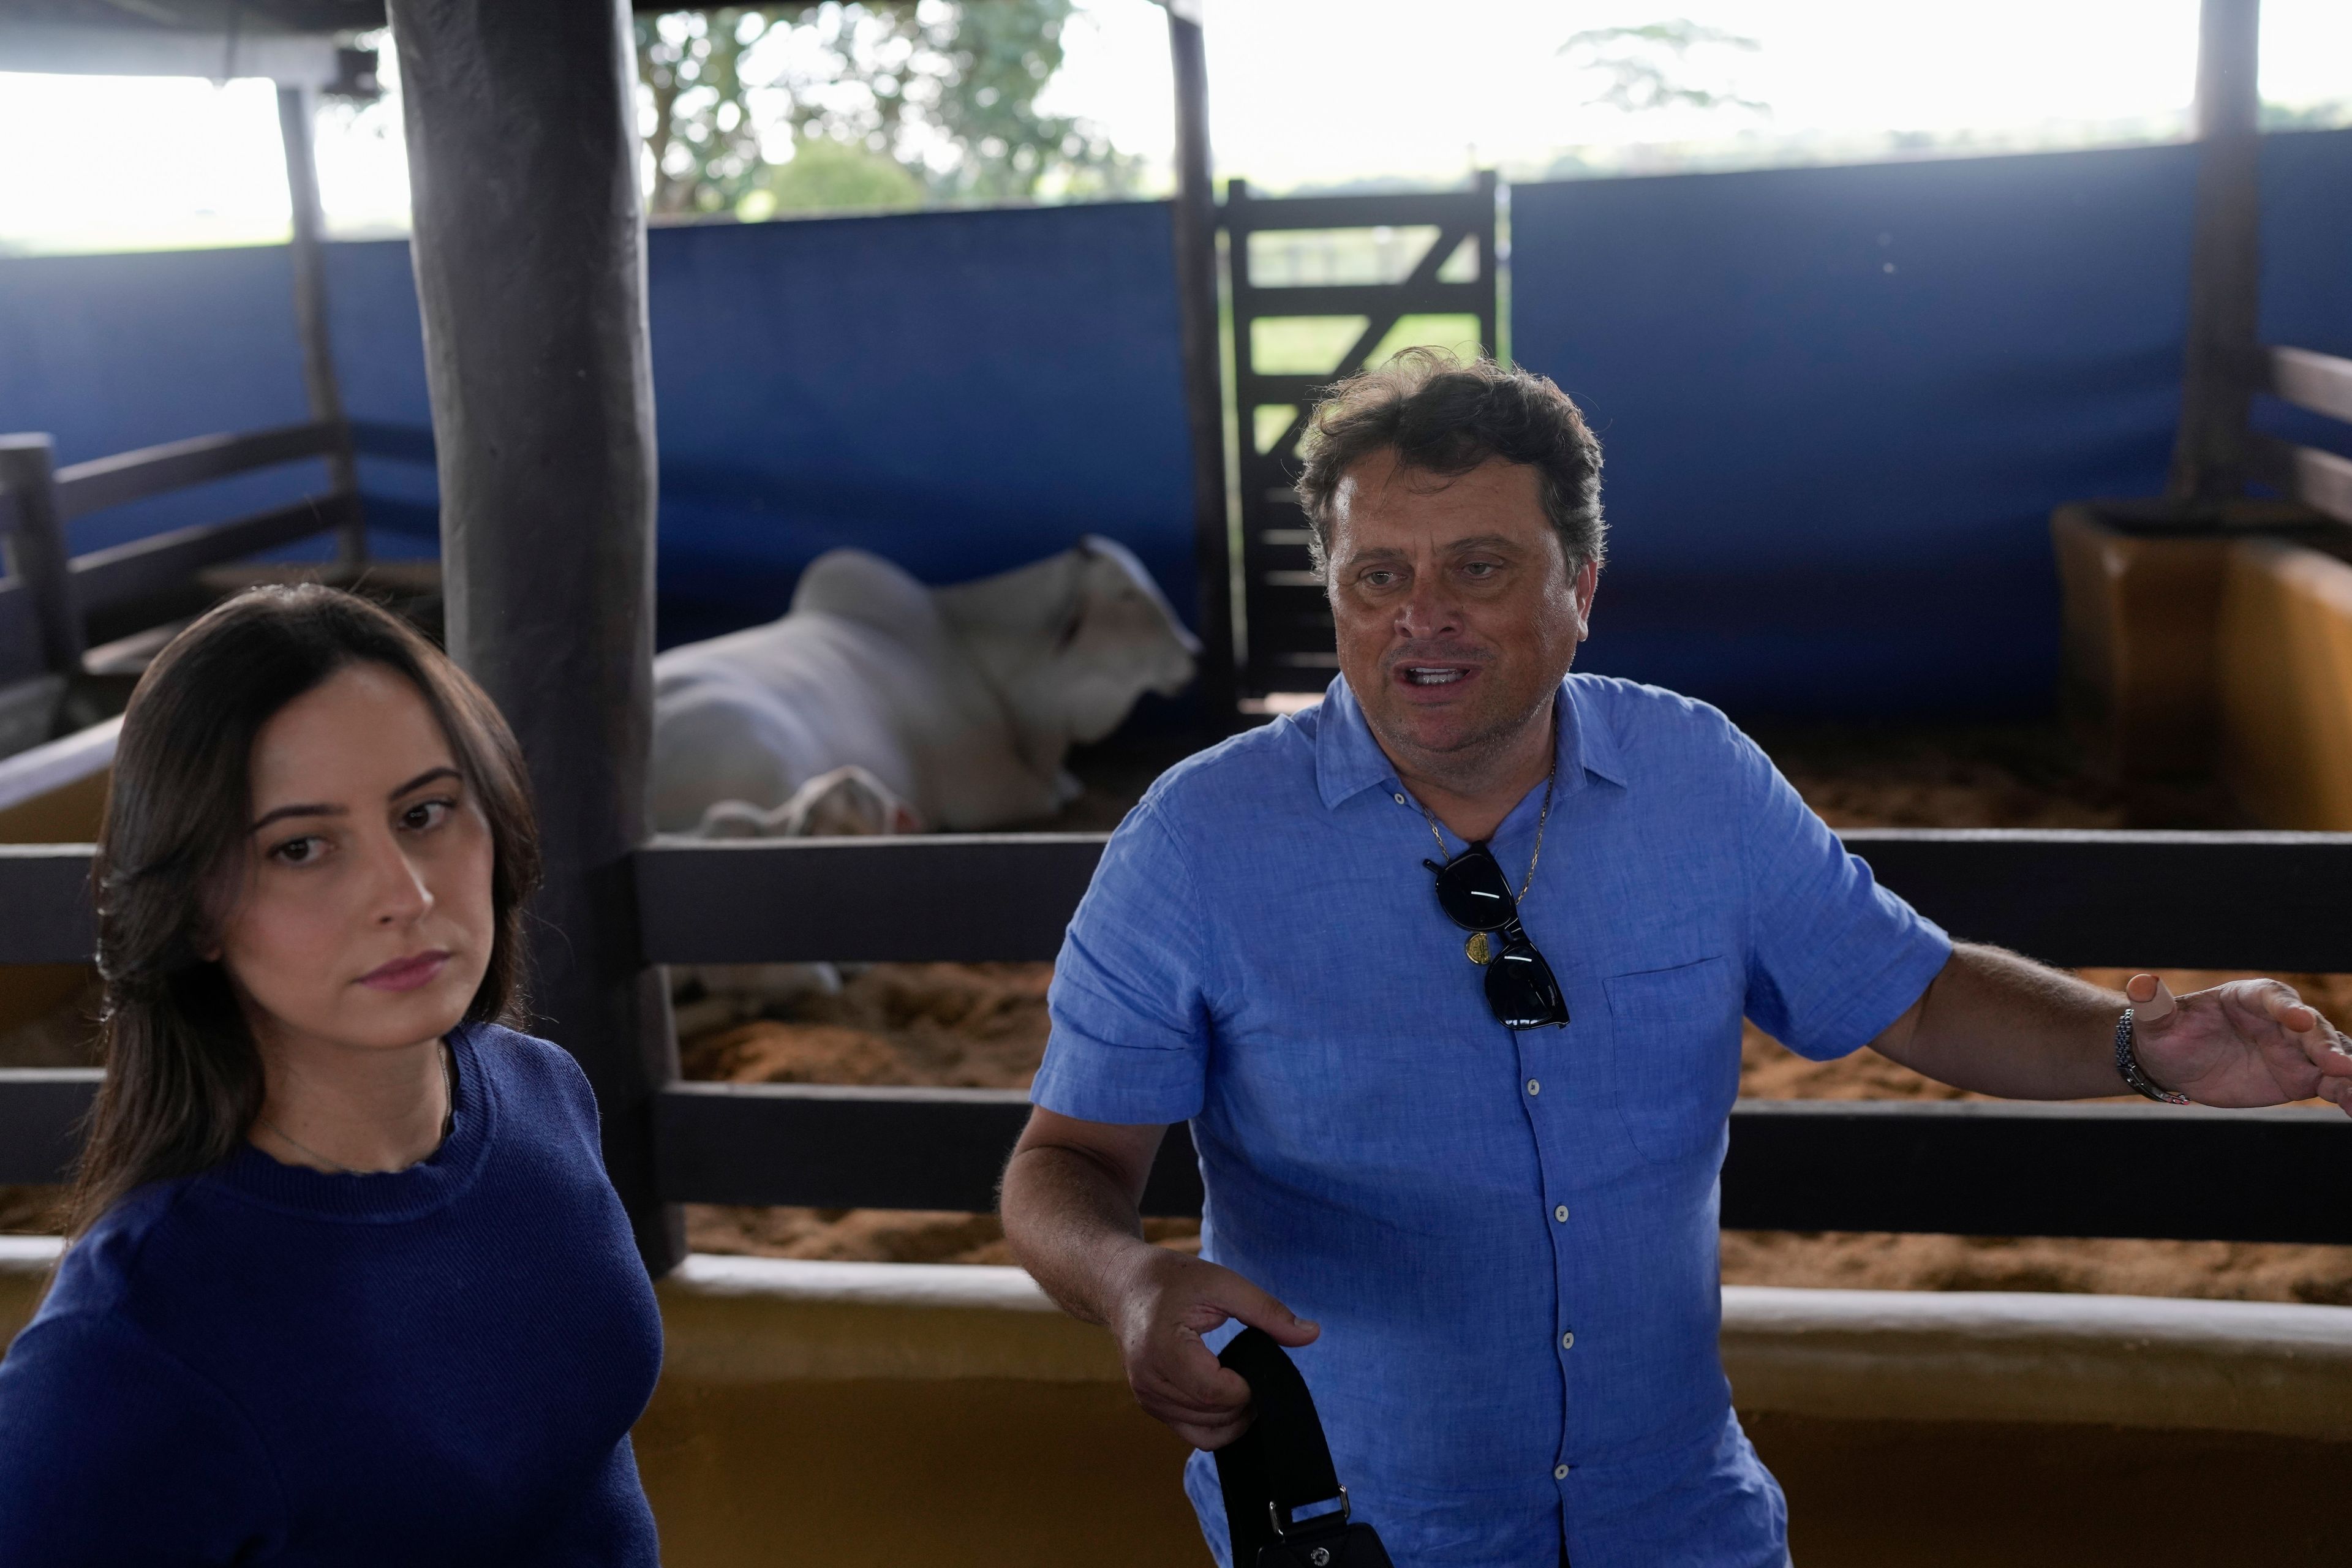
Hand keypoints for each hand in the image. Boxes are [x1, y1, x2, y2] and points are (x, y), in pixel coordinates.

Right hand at [1105, 1246, 1318, 1449]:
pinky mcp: (1149, 1405)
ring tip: (1243, 1381)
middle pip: (1214, 1416)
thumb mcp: (1222, 1282)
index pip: (1217, 1393)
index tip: (1259, 1365)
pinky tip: (1226, 1396)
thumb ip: (1267, 1311)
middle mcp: (1149, 1380)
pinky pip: (1191, 1433)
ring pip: (1205, 1432)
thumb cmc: (1171, 1279)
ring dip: (1233, 1416)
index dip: (1249, 1388)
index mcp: (1164, 1349)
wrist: (1122, 1286)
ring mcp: (1147, 1398)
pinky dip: (1216, 1424)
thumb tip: (1312, 1333)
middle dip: (1246, 1403)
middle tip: (1257, 1372)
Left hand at [2127, 974, 2351, 1116]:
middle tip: (2339, 1064)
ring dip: (2348, 1070)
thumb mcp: (2155, 1021)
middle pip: (2313, 1028)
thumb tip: (2139, 984)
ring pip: (2334, 1055)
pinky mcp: (2305, 1076)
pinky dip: (2348, 1093)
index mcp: (2251, 997)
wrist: (2176, 1062)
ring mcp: (2298, 1048)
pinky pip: (2334, 1084)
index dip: (2288, 1008)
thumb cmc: (2167, 1033)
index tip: (2299, 1019)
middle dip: (2327, 1044)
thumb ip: (2153, 1005)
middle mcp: (2283, 1019)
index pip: (2275, 998)